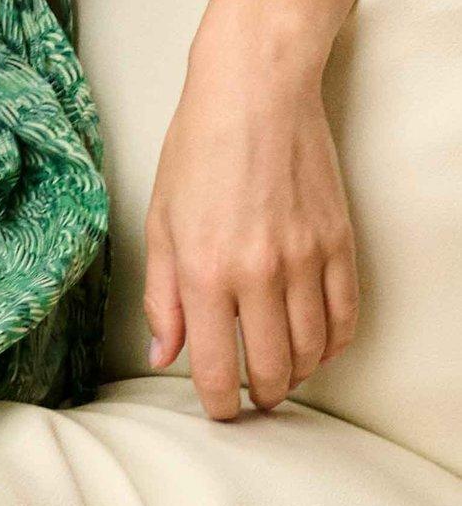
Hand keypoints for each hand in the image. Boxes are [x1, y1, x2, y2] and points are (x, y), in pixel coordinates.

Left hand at [141, 27, 359, 418]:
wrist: (256, 94)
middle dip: (261, 397)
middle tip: (252, 401)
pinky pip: (346, 314)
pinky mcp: (340, 242)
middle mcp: (260, 273)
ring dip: (297, 374)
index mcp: (206, 273)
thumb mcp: (160, 224)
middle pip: (272, 368)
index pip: (216, 367)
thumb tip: (164, 355)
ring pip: (313, 349)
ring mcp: (306, 259)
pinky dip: (333, 342)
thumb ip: (163, 296)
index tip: (218, 410)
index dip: (218, 404)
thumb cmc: (197, 151)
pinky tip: (316, 347)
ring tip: (280, 375)